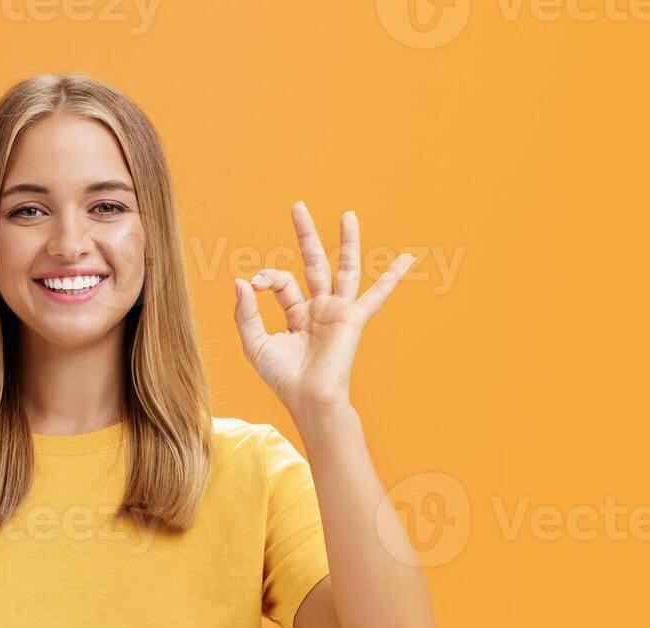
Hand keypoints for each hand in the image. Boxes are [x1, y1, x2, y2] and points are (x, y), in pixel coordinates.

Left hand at [233, 202, 415, 412]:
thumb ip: (246, 313)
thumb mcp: (255, 343)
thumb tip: (241, 280)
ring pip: (345, 269)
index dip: (267, 277)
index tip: (255, 284)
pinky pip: (376, 294)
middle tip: (298, 206)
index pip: (282, 282)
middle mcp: (320, 309)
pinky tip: (407, 260)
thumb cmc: (283, 378)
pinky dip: (392, 278)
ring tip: (348, 215)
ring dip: (347, 242)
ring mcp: (338, 312)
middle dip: (305, 235)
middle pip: (314, 263)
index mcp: (298, 314)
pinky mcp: (353, 318)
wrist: (309, 398)